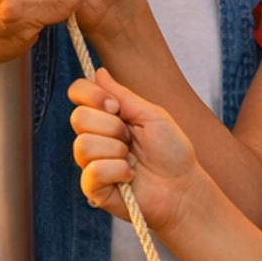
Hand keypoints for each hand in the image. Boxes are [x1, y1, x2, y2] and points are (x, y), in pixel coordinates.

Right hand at [71, 68, 203, 237]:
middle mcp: (95, 137)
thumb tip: (99, 72)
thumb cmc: (172, 150)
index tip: (115, 106)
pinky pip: (93, 171)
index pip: (78, 93)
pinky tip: (130, 176)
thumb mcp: (152, 115)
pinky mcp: (93, 189)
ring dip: (117, 151)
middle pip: (79, 118)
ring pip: (84, 145)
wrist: (182, 187)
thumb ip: (123, 95)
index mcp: (107, 116)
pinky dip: (117, 171)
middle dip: (112, 126)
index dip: (91, 95)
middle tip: (132, 138)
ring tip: (132, 160)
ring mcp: (91, 163)